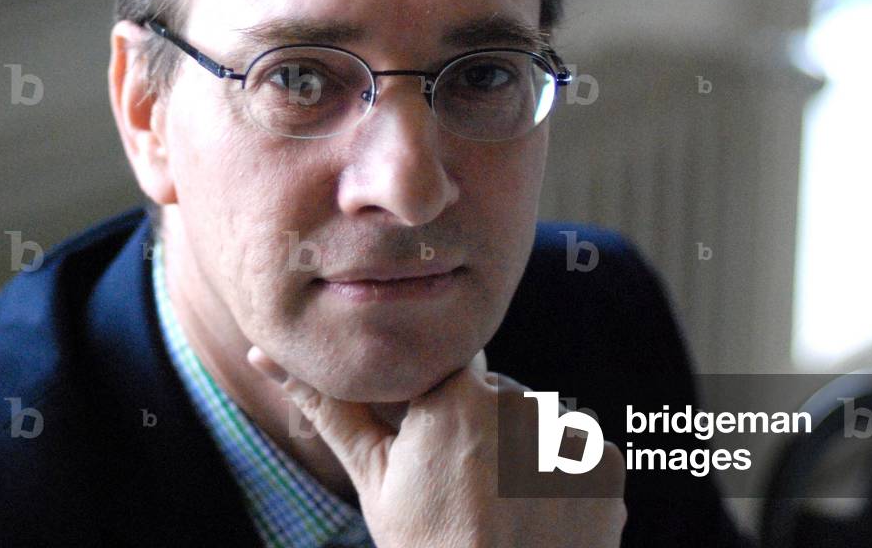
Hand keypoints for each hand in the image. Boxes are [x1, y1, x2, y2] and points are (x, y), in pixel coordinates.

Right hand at [247, 346, 626, 547]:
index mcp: (461, 394)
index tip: (441, 448)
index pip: (455, 371)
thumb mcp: (374, 479)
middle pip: (501, 399)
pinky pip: (581, 457)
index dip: (446, 407)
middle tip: (467, 491)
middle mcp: (523, 400)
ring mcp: (571, 434)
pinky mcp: (609, 465)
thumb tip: (262, 352)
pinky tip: (542, 519)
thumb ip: (331, 406)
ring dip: (527, 455)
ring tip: (505, 508)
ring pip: (540, 428)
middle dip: (486, 432)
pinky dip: (565, 481)